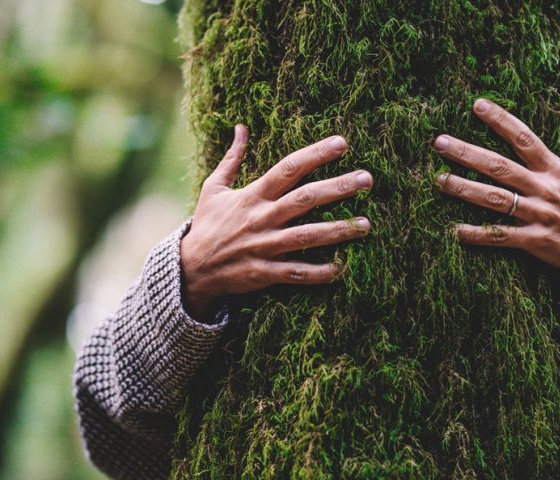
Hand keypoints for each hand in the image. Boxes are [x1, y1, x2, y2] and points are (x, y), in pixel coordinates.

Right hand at [180, 125, 372, 320]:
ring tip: (366, 224)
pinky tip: (342, 269)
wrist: (191, 268)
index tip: (342, 143)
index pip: (288, 169)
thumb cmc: (208, 225)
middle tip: (367, 179)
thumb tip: (241, 127)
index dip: (315, 154)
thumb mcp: (214, 188)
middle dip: (338, 187)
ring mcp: (264, 246)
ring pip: (307, 236)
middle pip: (305, 199)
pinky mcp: (264, 272)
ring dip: (338, 230)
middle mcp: (262, 218)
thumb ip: (232, 158)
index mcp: (253, 196)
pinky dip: (318, 273)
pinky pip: (296, 272)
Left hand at [432, 99, 559, 303]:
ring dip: (465, 189)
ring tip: (440, 180)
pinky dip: (479, 234)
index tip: (477, 105)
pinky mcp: (535, 241)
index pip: (524, 138)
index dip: (501, 120)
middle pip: (500, 167)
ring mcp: (538, 215)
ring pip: (496, 199)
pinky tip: (456, 230)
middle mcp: (544, 189)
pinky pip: (502, 236)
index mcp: (555, 169)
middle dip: (468, 153)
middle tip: (440, 142)